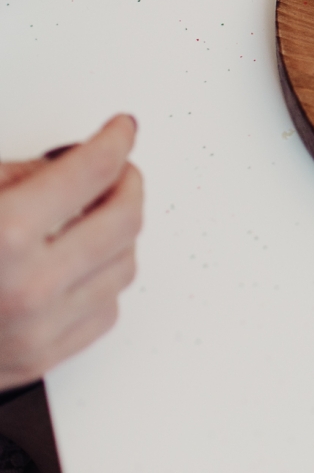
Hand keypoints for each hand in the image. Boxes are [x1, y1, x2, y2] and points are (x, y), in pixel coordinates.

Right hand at [0, 116, 142, 390]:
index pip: (93, 171)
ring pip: (124, 265)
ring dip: (118, 234)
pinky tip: (81, 264)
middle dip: (127, 183)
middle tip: (117, 169)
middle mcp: (30, 286)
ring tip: (94, 217)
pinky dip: (102, 281)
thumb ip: (19, 177)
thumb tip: (72, 162)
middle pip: (125, 218)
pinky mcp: (42, 357)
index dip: (114, 140)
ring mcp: (39, 328)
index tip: (121, 130)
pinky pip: (107, 309)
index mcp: (6, 236)